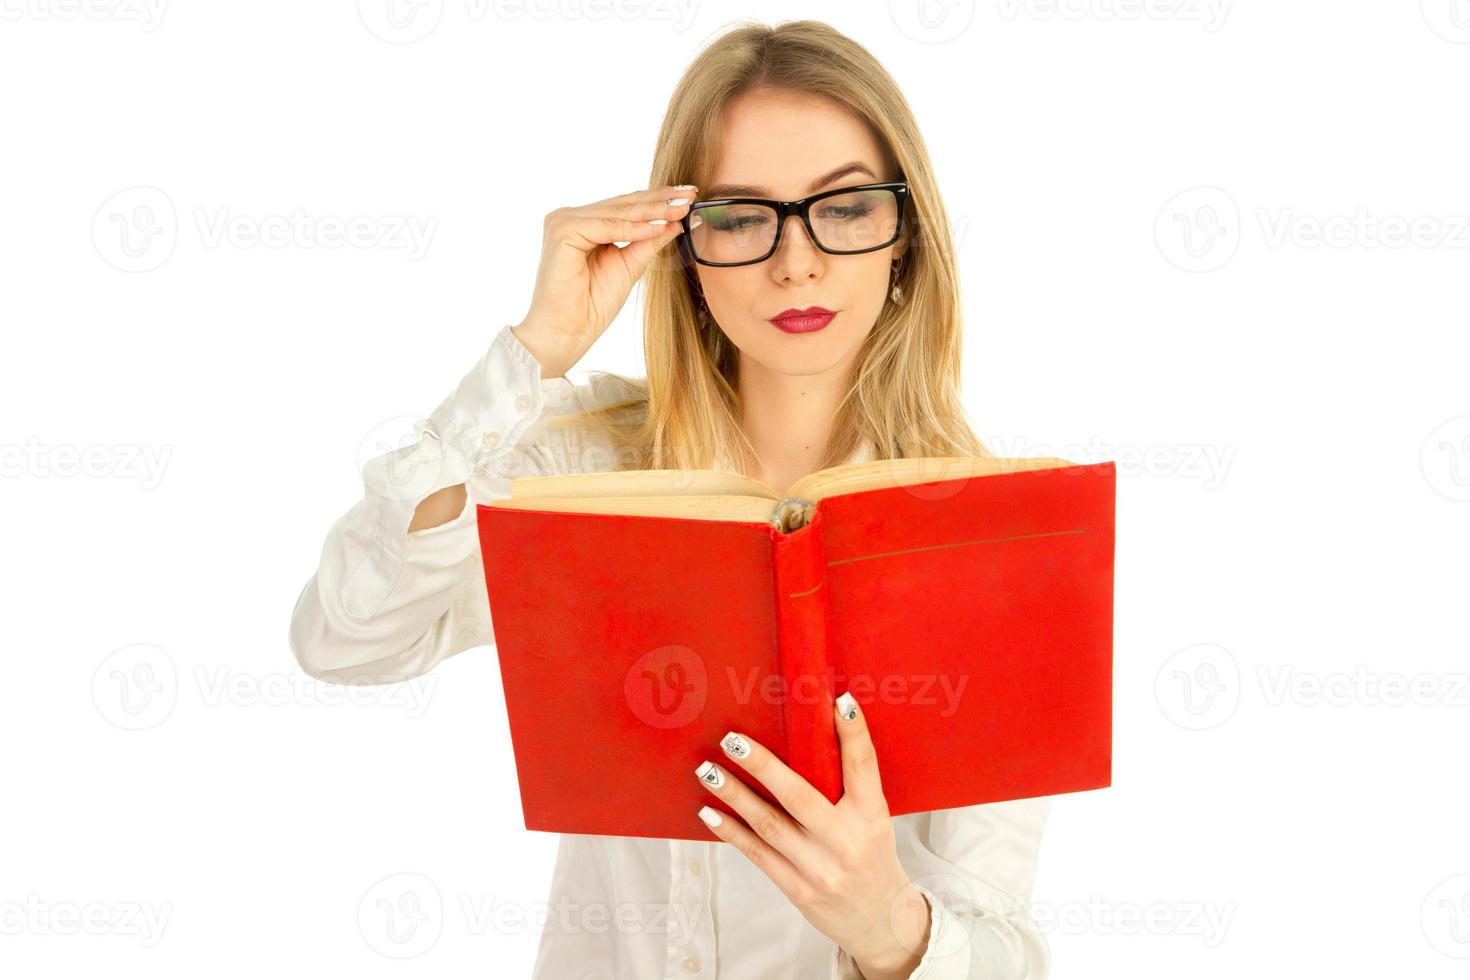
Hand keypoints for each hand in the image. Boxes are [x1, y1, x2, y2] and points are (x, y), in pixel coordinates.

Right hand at [514, 182, 698, 377]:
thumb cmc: (592, 305)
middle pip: (623, 205)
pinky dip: (634, 228)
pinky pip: (607, 226)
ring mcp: (563, 221)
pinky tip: (660, 226)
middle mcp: (570, 217)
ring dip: (652, 211)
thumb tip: (676, 221)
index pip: (626, 207)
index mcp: (583, 223)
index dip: (658, 200)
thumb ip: (648, 242)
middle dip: (660, 200)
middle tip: (691, 194)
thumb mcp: (630, 266)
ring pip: (618, 213)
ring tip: (681, 209)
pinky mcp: (562, 231)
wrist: (567, 331)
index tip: (689, 195)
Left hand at [693, 692, 931, 979]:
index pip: (863, 766)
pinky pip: (758, 854)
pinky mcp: (799, 889)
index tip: (839, 701)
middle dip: (763, 766)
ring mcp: (820, 868)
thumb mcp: (874, 819)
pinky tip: (709, 811)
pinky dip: (731, 830)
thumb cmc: (873, 857)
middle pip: (799, 796)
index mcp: (872, 815)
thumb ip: (848, 786)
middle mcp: (846, 841)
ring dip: (734, 794)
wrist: (881, 922)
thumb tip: (811, 737)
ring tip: (708, 769)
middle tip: (733, 741)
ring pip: (769, 824)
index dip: (853, 733)